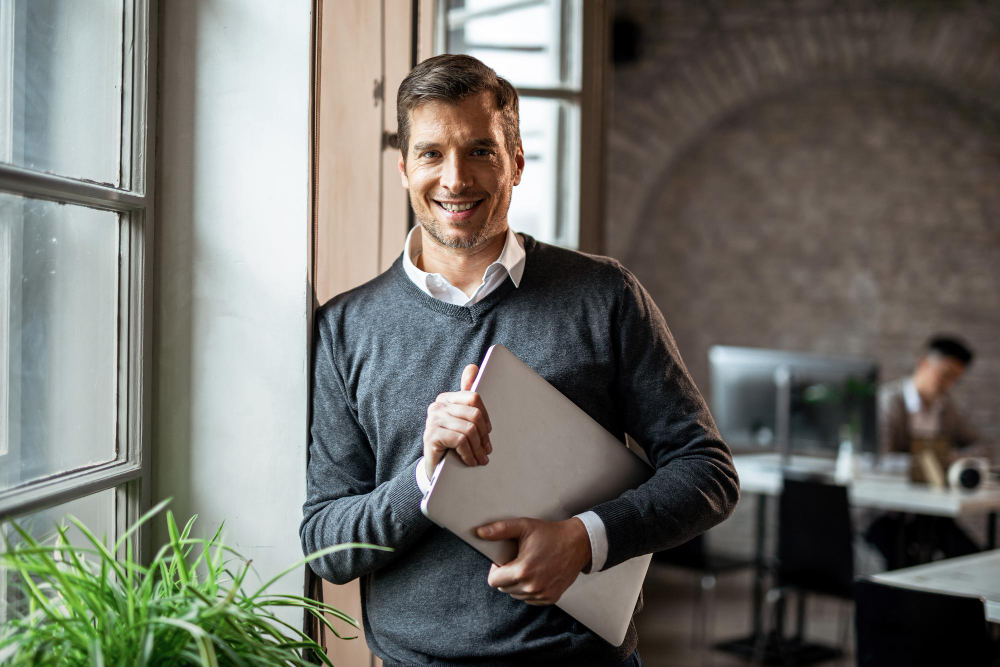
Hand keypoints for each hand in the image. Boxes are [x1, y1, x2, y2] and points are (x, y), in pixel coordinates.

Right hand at [423, 364, 491, 478]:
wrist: (435, 467)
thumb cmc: (452, 443)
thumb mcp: (462, 420)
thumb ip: (467, 396)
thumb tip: (473, 367)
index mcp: (447, 398)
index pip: (474, 398)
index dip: (485, 417)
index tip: (487, 433)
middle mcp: (438, 405)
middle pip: (474, 414)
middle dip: (483, 436)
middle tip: (487, 451)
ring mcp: (433, 420)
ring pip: (469, 429)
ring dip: (478, 448)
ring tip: (480, 459)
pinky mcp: (431, 435)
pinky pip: (460, 440)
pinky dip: (469, 454)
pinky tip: (470, 462)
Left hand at [477, 517, 591, 605]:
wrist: (578, 544)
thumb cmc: (550, 534)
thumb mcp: (524, 526)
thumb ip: (500, 530)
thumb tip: (480, 533)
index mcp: (522, 571)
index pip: (493, 581)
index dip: (496, 569)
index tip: (504, 560)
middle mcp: (532, 587)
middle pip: (504, 588)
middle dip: (506, 576)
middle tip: (518, 560)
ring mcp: (542, 595)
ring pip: (516, 594)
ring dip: (518, 583)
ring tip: (529, 566)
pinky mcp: (551, 598)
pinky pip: (530, 599)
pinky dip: (530, 589)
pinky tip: (538, 574)